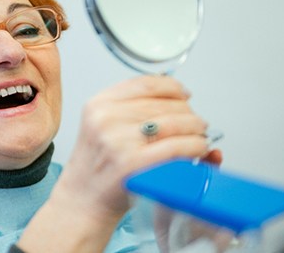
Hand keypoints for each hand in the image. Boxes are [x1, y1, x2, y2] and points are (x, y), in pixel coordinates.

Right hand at [54, 75, 216, 218]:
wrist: (83, 199)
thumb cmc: (97, 166)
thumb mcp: (102, 126)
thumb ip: (131, 107)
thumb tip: (175, 93)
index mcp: (99, 104)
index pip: (146, 83)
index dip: (173, 87)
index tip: (184, 94)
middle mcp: (106, 118)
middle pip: (164, 103)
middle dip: (188, 112)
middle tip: (196, 122)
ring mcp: (118, 140)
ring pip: (174, 122)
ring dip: (196, 128)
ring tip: (200, 135)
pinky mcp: (133, 163)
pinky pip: (176, 146)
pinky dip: (195, 146)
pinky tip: (198, 148)